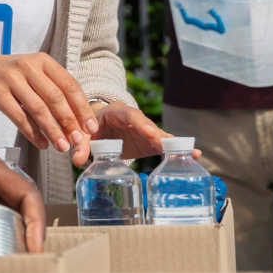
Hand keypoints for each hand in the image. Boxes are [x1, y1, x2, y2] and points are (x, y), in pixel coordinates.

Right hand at [0, 51, 98, 153]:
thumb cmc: (6, 75)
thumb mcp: (31, 72)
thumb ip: (51, 89)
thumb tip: (77, 119)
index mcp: (42, 61)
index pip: (69, 85)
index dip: (82, 108)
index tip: (91, 127)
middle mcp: (28, 67)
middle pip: (56, 98)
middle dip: (70, 122)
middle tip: (79, 141)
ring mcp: (12, 79)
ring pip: (38, 109)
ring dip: (53, 131)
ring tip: (62, 147)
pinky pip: (19, 117)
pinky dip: (33, 133)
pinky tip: (42, 144)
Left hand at [76, 102, 199, 166]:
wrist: (97, 127)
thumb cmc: (91, 126)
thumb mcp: (85, 134)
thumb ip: (82, 146)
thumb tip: (78, 161)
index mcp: (117, 111)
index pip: (130, 114)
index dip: (140, 123)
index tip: (149, 133)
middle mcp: (134, 119)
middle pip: (148, 125)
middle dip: (158, 134)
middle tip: (166, 145)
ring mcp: (144, 131)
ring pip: (159, 135)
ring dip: (171, 144)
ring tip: (189, 152)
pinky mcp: (149, 142)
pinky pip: (164, 145)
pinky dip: (176, 149)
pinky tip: (194, 154)